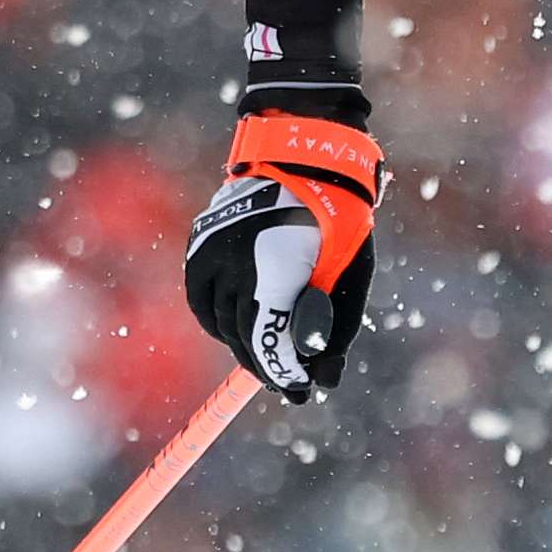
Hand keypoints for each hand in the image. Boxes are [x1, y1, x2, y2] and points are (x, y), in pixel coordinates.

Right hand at [185, 112, 383, 403]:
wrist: (306, 160)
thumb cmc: (339, 221)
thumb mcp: (351, 275)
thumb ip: (336, 329)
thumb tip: (323, 380)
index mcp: (275, 267)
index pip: (267, 340)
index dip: (285, 373)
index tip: (302, 391)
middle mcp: (234, 260)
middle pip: (243, 335)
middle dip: (267, 364)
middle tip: (289, 381)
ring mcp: (211, 251)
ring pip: (220, 322)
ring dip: (243, 343)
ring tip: (269, 351)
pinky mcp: (200, 245)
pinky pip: (201, 301)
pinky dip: (218, 321)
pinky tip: (240, 328)